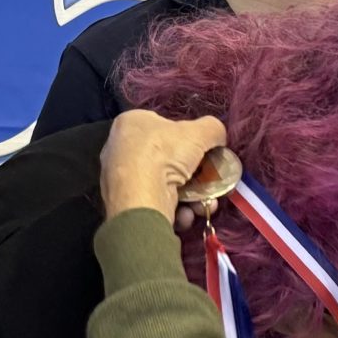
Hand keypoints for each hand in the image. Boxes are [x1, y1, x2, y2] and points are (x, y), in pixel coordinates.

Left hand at [99, 110, 226, 223]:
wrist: (140, 201)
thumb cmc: (165, 154)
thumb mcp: (201, 131)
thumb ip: (213, 129)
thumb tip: (218, 137)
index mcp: (131, 122)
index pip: (164, 125)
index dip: (187, 138)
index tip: (204, 152)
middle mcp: (120, 148)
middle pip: (168, 159)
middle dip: (195, 175)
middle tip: (211, 185)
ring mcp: (120, 178)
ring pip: (165, 184)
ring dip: (191, 196)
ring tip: (203, 205)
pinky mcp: (125, 204)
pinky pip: (155, 202)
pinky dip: (174, 209)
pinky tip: (185, 214)